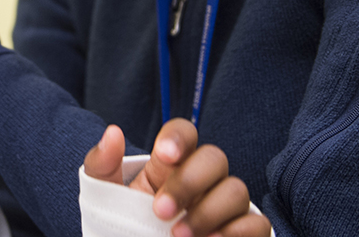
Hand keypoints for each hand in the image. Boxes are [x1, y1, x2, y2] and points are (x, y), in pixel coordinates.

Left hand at [84, 121, 269, 236]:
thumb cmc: (124, 223)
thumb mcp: (104, 195)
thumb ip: (102, 164)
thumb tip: (112, 132)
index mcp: (170, 163)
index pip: (184, 133)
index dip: (179, 138)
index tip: (164, 154)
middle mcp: (203, 179)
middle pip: (214, 159)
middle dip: (189, 182)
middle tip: (160, 211)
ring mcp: (225, 205)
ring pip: (236, 190)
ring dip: (208, 212)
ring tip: (178, 236)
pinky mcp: (243, 232)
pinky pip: (256, 224)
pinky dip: (237, 233)